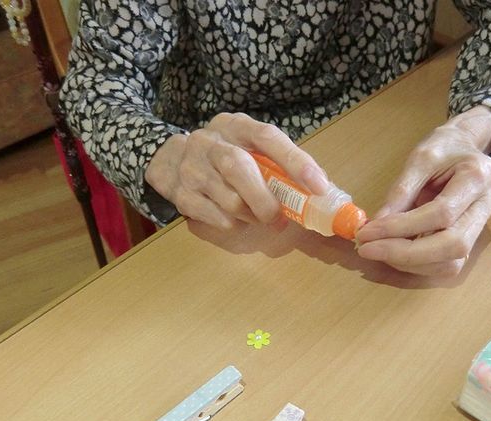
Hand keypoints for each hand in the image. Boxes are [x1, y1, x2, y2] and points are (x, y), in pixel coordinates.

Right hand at [145, 112, 328, 228]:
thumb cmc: (223, 155)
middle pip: (239, 168)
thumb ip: (278, 161)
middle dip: (266, 199)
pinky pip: (219, 218)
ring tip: (256, 215)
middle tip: (279, 217)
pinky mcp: (182, 195)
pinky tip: (235, 217)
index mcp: (235, 125)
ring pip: (231, 201)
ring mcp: (191, 168)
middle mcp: (209, 142)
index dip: (296, 162)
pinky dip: (235, 224)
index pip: (267, 137)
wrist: (170, 160)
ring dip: (252, 216)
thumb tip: (320, 189)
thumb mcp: (247, 146)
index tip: (319, 186)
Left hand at [356, 106, 490, 275]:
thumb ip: (400, 191)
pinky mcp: (470, 242)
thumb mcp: (419, 159)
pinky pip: (446, 266)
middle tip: (368, 250)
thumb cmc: (443, 148)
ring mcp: (481, 227)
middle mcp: (486, 206)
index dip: (401, 227)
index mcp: (477, 177)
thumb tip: (376, 225)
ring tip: (378, 250)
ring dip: (409, 263)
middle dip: (405, 254)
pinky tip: (393, 254)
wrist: (465, 148)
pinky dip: (416, 266)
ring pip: (451, 263)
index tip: (367, 232)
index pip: (441, 213)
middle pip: (453, 245)